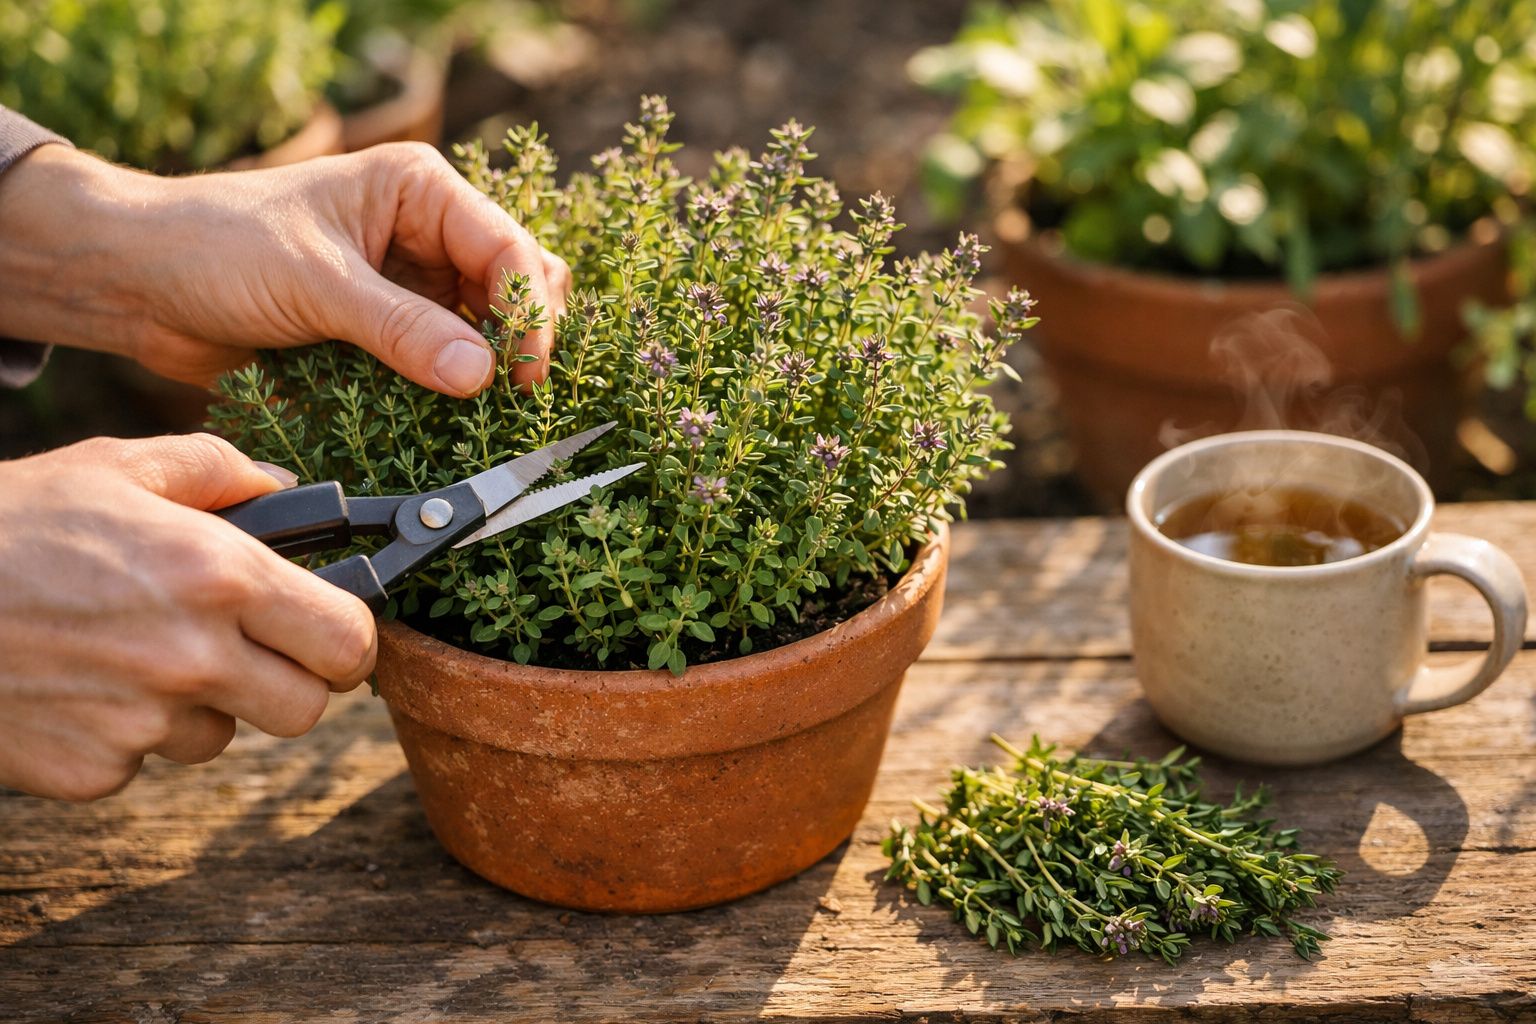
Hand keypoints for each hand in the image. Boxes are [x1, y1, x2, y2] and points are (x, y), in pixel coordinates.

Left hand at [0, 142, 570, 395]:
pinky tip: (443, 415)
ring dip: (486, 372)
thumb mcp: (315, 283)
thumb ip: (402, 329)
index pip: (508, 250)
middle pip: (513, 290)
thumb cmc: (214, 246)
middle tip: (512, 396)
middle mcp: (426, 234)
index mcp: (419, 191)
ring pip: (485, 333)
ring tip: (479, 413)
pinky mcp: (386, 333)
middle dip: (520, 341)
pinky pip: (441, 366)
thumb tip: (481, 375)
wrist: (138, 283)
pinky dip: (448, 392)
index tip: (525, 374)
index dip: (528, 312)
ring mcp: (409, 286)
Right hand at [0, 434, 376, 800]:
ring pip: (224, 737)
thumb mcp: (117, 467)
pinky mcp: (92, 772)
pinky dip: (125, 733)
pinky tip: (83, 684)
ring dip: (202, 705)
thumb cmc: (10, 523)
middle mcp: (195, 657)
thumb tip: (288, 488)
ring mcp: (143, 724)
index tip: (328, 630)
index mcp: (221, 577)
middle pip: (307, 709)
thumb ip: (219, 471)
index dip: (347, 639)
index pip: (349, 642)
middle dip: (289, 681)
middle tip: (249, 649)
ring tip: (136, 652)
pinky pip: (145, 762)